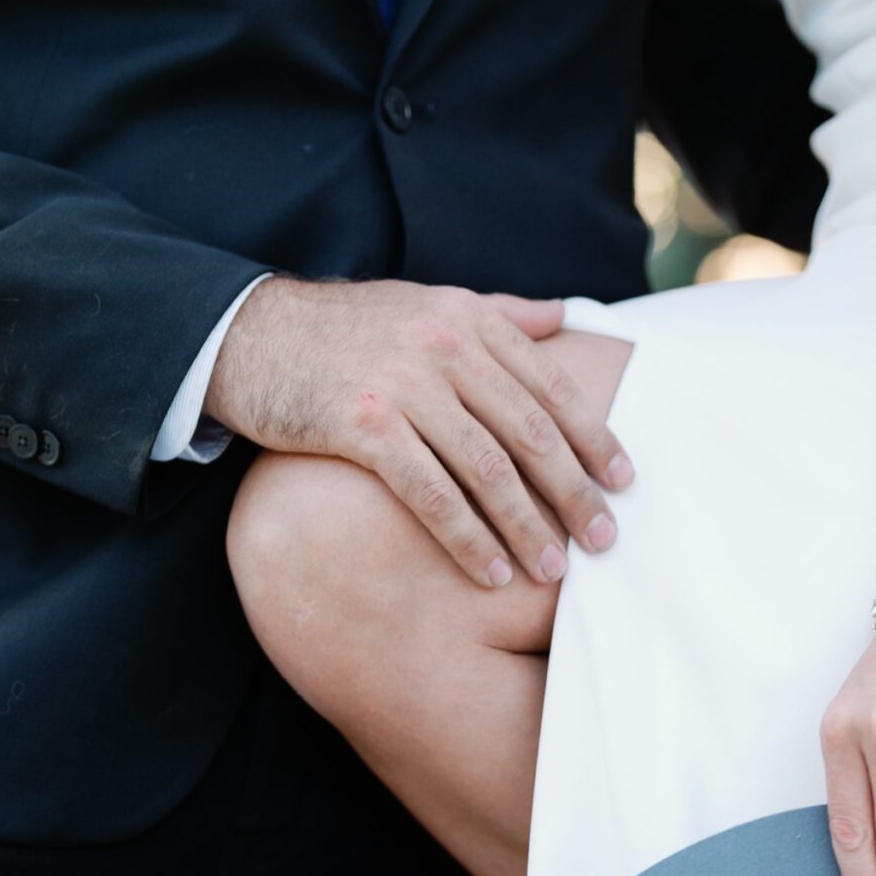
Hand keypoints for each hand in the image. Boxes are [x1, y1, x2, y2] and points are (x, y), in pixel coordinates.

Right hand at [205, 276, 633, 589]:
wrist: (251, 336)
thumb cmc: (344, 330)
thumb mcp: (424, 302)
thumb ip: (496, 312)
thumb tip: (563, 316)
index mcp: (468, 318)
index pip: (549, 386)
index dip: (593, 437)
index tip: (624, 482)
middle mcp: (444, 346)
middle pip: (528, 431)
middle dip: (574, 491)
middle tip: (606, 540)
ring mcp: (404, 385)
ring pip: (486, 469)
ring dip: (526, 526)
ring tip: (554, 571)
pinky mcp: (363, 426)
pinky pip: (430, 493)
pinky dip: (466, 538)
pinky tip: (490, 573)